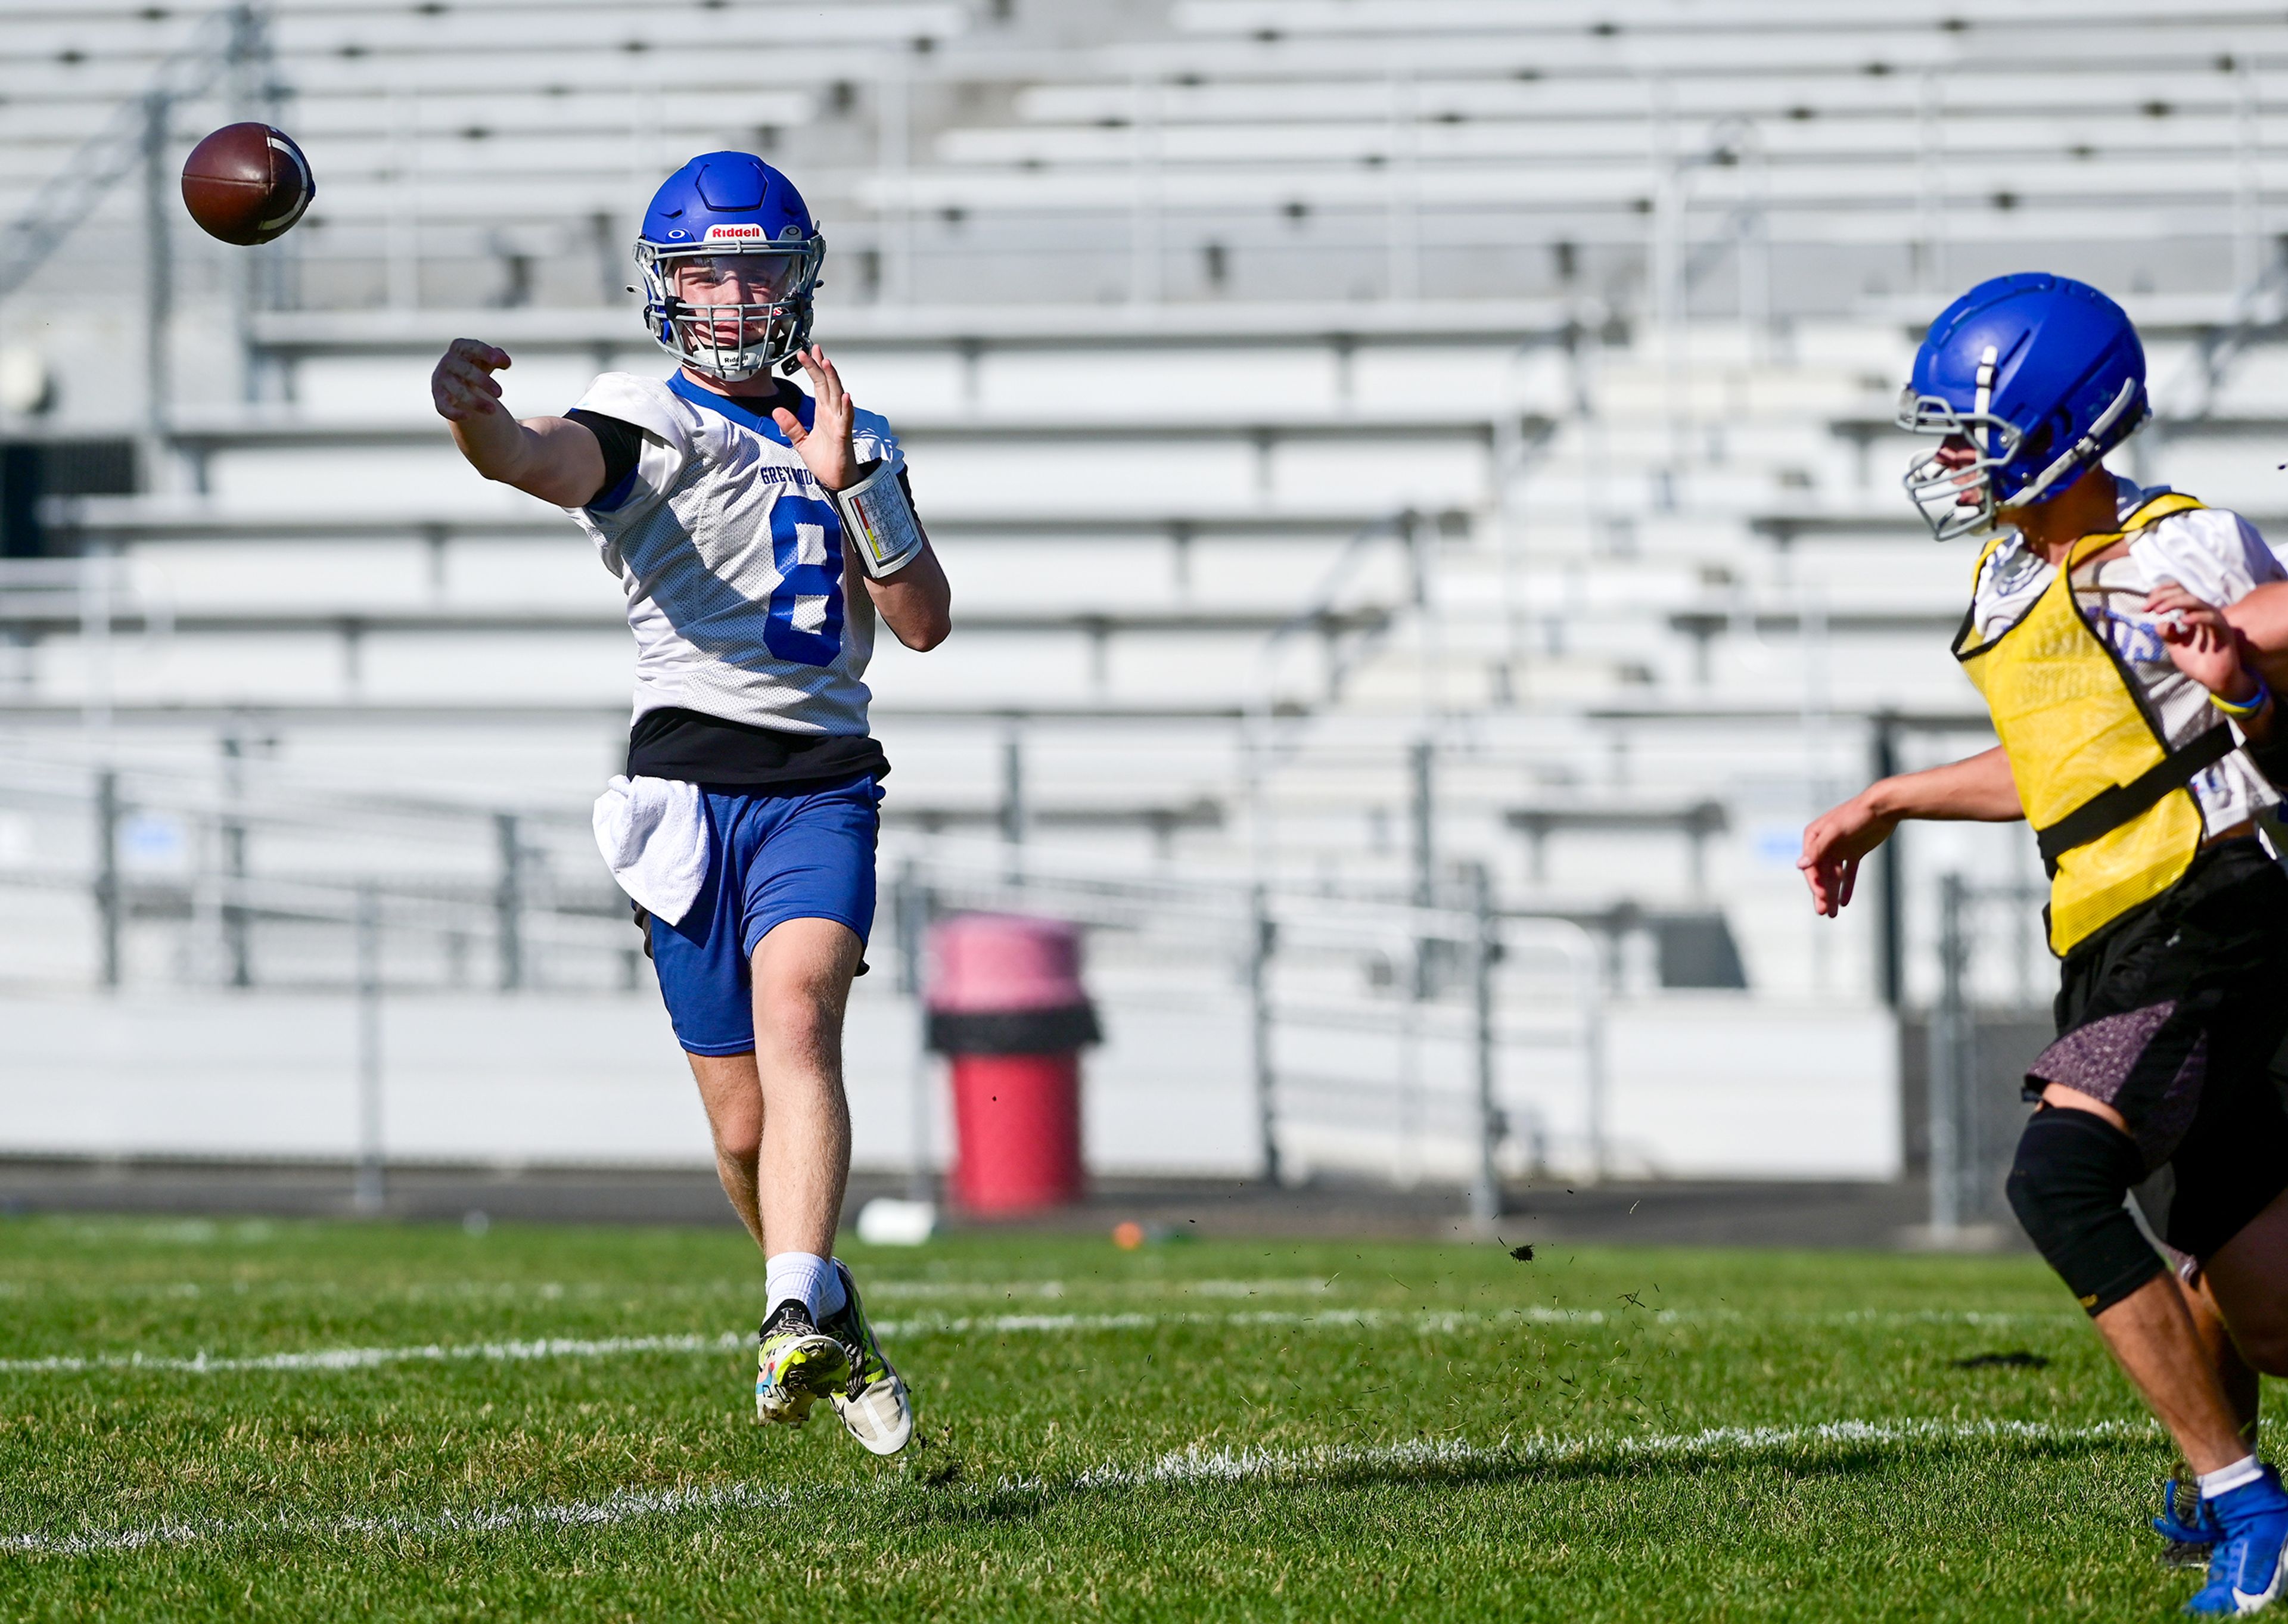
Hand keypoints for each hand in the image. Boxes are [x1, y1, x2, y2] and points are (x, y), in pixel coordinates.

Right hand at [432, 339, 511, 423]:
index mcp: (461, 348)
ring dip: (475, 401)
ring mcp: (442, 380)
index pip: (472, 348)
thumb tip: (506, 362)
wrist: (455, 378)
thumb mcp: (486, 359)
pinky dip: (453, 412)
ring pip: (458, 391)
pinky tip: (467, 417)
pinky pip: (443, 406)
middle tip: (499, 393)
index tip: (497, 361)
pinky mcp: (438, 397)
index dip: (484, 353)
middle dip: (483, 381)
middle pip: (466, 371)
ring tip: (493, 411)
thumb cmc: (475, 365)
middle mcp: (449, 362)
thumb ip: (497, 358)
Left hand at [772, 345, 857, 491]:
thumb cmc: (824, 461)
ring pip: (837, 396)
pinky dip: (846, 407)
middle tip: (813, 349)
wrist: (836, 480)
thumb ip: (790, 426)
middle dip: (820, 366)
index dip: (813, 368)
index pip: (818, 384)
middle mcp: (832, 413)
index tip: (806, 352)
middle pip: (827, 384)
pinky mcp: (844, 435)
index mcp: (822, 412)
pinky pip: (846, 419)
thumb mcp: (801, 442)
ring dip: (834, 379)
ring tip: (827, 363)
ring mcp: (839, 422)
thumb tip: (776, 410)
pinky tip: (845, 396)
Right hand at [1798, 792, 1900, 917]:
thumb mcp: (1835, 831)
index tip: (1823, 897)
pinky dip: (1847, 887)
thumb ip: (1817, 849)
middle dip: (1822, 894)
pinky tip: (1844, 902)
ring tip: (1833, 914)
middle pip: (1821, 874)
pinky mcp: (1854, 852)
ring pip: (1834, 876)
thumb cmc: (1856, 815)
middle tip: (1823, 913)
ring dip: (1833, 894)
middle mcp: (1824, 844)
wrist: (1883, 807)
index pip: (1811, 866)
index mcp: (1814, 837)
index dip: (1815, 883)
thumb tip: (1799, 865)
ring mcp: (1840, 849)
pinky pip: (1848, 873)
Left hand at [2145, 582, 2260, 703]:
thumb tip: (2161, 623)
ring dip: (2175, 602)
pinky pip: (2211, 618)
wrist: (2213, 679)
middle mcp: (2204, 612)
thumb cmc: (2196, 660)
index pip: (2179, 591)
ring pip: (2196, 601)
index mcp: (2192, 613)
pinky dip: (2196, 617)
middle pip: (2184, 592)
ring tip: (2159, 611)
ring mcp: (2215, 620)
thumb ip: (2166, 633)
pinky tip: (2182, 621)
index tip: (2145, 606)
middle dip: (2163, 597)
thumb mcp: (2174, 645)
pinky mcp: (2224, 631)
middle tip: (2148, 608)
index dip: (2161, 593)